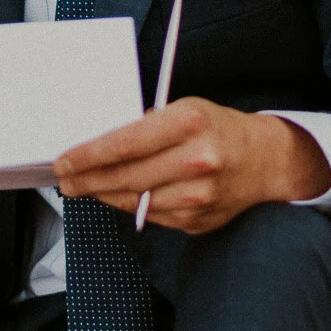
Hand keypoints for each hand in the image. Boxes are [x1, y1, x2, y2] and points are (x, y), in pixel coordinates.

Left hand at [53, 98, 330, 234]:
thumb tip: (96, 146)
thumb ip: (146, 126)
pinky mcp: (199, 221)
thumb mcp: (184, 109)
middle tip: (64, 180)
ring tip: (85, 187)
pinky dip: (130, 207)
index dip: (88, 155)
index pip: (125, 143)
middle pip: (125, 176)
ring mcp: (199, 196)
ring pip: (134, 202)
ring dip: (104, 195)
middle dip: (87, 180)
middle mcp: (197, 160)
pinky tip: (118, 196)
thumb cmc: (217, 129)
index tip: (64, 161)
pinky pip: (151, 216)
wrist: (266, 161)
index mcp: (190, 122)